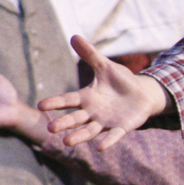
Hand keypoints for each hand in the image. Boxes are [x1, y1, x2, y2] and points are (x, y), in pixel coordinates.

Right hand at [38, 36, 169, 149]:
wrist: (142, 94)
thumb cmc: (120, 81)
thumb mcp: (106, 66)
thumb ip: (91, 55)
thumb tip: (75, 36)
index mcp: (87, 97)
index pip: (68, 100)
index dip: (55, 102)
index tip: (41, 105)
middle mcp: (93, 112)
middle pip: (75, 118)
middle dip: (64, 123)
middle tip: (51, 129)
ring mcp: (106, 121)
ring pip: (89, 130)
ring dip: (79, 136)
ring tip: (67, 142)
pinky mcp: (121, 128)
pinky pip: (113, 136)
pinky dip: (107, 141)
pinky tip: (100, 148)